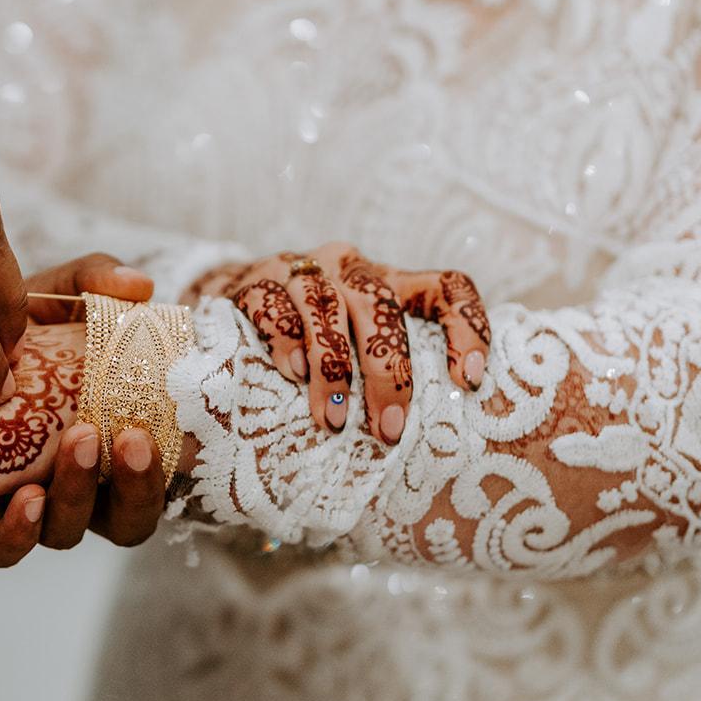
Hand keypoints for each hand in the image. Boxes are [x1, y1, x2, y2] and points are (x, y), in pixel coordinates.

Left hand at [0, 254, 167, 566]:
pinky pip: (5, 550)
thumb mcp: (46, 299)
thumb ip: (91, 283)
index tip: (172, 425)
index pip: (159, 475)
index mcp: (108, 443)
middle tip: (129, 436)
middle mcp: (77, 485)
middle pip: (127, 519)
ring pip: (70, 532)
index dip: (172, 465)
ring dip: (80, 493)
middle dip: (136, 484)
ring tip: (75, 442)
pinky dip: (21, 532)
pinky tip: (26, 498)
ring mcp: (30, 508)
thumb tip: (140, 285)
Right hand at [189, 244, 490, 442]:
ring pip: (323, 306)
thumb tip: (415, 432)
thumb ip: (387, 365)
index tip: (470, 381)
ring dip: (333, 368)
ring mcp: (300, 271)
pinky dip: (285, 342)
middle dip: (388, 374)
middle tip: (387, 429)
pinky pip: (272, 306)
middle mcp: (349, 268)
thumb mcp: (358, 339)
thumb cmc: (311, 335)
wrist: (230, 298)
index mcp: (389, 281)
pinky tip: (292, 375)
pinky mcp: (254, 283)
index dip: (467, 328)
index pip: (446, 287)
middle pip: (380, 307)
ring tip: (334, 420)